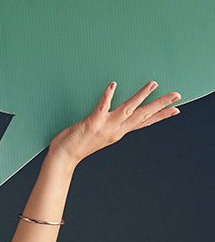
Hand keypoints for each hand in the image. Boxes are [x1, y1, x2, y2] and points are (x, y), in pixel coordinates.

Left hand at [49, 81, 180, 166]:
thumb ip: (110, 126)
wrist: (64, 157)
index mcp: (118, 133)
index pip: (143, 122)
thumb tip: (118, 117)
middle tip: (177, 95)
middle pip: (142, 115)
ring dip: (141, 96)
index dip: (161, 116)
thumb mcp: (100, 136)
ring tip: (153, 84)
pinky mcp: (92, 123)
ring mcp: (105, 127)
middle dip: (160, 104)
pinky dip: (108, 96)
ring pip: (127, 109)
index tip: (177, 109)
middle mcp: (115, 131)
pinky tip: (113, 85)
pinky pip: (102, 106)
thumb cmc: (78, 144)